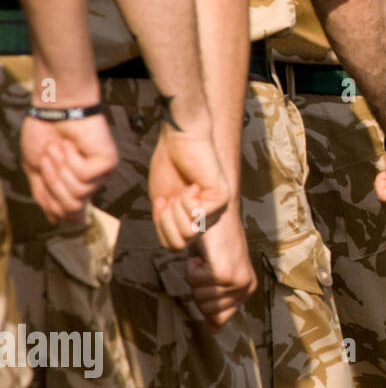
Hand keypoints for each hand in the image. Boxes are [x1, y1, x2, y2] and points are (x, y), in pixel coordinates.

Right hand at [20, 113, 117, 223]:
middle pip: (71, 207)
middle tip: (48, 157)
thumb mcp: (37, 170)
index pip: (68, 213)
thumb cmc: (45, 133)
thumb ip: (45, 196)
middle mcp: (93, 183)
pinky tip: (71, 145)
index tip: (43, 174)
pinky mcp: (109, 163)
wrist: (53, 109)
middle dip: (52, 183)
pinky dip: (70, 160)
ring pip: (78, 194)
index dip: (51, 202)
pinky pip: (84, 177)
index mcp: (76, 185)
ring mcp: (102, 174)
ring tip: (58, 148)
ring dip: (60, 169)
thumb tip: (57, 222)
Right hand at [149, 125, 229, 249]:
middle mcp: (209, 218)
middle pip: (180, 244)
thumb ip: (169, 226)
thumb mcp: (163, 204)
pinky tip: (193, 184)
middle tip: (170, 196)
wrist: (180, 139)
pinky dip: (186, 201)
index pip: (174, 246)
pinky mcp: (223, 199)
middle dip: (166, 221)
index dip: (161, 227)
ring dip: (176, 210)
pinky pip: (197, 217)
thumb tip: (176, 249)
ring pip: (189, 233)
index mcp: (194, 219)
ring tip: (183, 189)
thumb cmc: (171, 165)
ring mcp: (218, 209)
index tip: (162, 203)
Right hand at [184, 207, 256, 331]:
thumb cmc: (212, 243)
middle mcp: (246, 287)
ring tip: (206, 258)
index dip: (204, 297)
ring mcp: (237, 281)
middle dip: (198, 287)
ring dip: (195, 276)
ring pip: (199, 297)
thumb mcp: (214, 276)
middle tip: (206, 264)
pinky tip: (204, 253)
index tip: (209, 275)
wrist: (216, 214)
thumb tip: (214, 332)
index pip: (217, 318)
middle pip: (206, 310)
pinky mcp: (225, 274)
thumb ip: (216, 303)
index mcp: (246, 289)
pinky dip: (192, 266)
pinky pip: (194, 282)